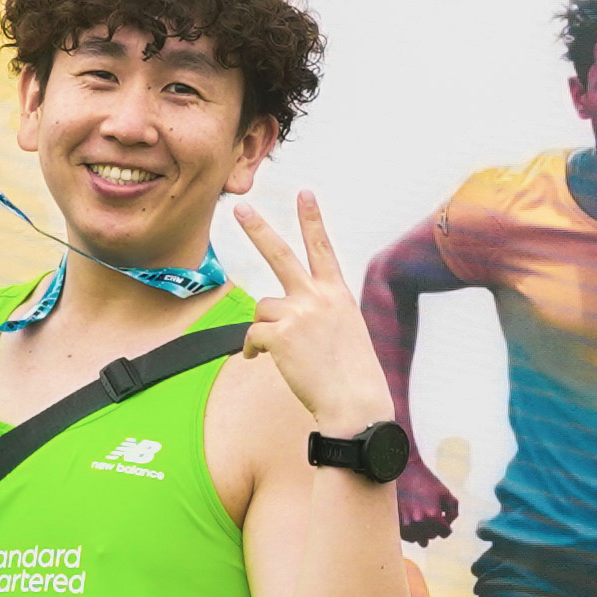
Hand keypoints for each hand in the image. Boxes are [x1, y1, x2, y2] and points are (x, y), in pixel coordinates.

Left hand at [233, 195, 398, 441]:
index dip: (312, 219)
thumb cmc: (353, 376)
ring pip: (261, 308)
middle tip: (240, 208)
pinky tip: (261, 360)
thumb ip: (320, 313)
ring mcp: (298, 314)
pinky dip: (252, 349)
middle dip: (258, 229)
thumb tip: (286, 317)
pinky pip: (252, 335)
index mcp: (337, 294)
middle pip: (280, 254)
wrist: (356, 404)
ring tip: (283, 350)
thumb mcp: (346, 331)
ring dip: (264, 328)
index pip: (322, 248)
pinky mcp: (281, 335)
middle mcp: (318, 297)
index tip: (304, 192)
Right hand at [393, 454, 458, 544]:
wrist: (404, 471)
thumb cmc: (427, 481)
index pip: (445, 533)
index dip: (446, 526)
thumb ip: (453, 510)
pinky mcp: (397, 522)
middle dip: (435, 528)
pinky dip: (412, 533)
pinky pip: (408, 537)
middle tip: (431, 516)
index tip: (443, 519)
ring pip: (419, 540)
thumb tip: (449, 523)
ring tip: (423, 520)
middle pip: (432, 536)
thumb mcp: (446, 493)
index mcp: (433, 515)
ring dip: (423, 533)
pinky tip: (414, 522)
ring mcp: (406, 523)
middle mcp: (419, 521)